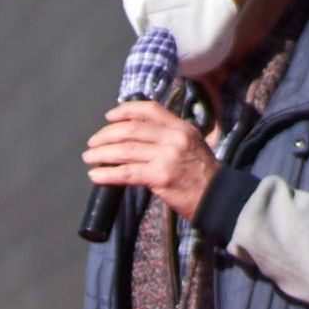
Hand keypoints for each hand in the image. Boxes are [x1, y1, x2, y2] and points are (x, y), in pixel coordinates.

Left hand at [83, 100, 218, 221]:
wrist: (219, 198)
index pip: (149, 110)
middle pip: (132, 129)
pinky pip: (127, 172)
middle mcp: (174, 137)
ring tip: (89, 158)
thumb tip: (136, 138)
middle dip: (107, 135)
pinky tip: (95, 175)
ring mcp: (167, 156)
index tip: (108, 117)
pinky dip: (107, 174)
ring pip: (126, 150)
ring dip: (102, 153)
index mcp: (181, 127)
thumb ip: (168, 138)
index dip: (125, 111)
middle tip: (92, 143)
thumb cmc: (202, 175)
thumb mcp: (191, 145)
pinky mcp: (161, 176)